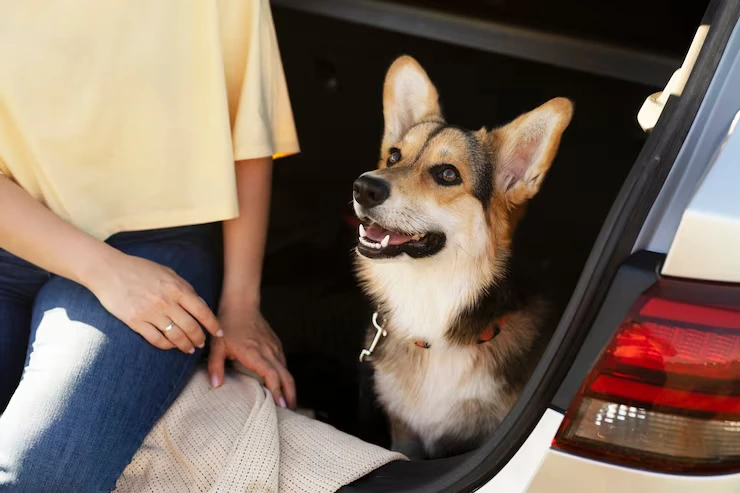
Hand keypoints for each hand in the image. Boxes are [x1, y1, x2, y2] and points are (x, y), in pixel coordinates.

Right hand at [88, 252, 222, 352]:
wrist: (109, 271)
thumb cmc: (140, 270)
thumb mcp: (167, 273)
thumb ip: (185, 288)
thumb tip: (201, 304)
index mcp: (176, 288)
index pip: (201, 311)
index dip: (212, 324)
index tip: (218, 333)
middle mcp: (166, 301)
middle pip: (190, 327)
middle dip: (199, 338)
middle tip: (202, 343)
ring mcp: (150, 313)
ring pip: (175, 336)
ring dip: (185, 345)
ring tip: (189, 348)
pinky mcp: (135, 322)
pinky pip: (156, 339)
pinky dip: (167, 345)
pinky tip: (171, 346)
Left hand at [208, 301, 295, 408]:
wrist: (241, 304)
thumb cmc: (228, 325)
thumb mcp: (216, 344)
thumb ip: (215, 365)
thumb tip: (216, 385)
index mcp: (255, 353)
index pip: (271, 375)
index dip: (277, 390)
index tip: (280, 405)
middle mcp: (268, 351)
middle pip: (286, 376)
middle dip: (290, 394)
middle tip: (290, 410)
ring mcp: (274, 347)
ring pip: (287, 370)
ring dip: (289, 386)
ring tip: (288, 402)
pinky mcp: (275, 344)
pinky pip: (283, 362)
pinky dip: (286, 375)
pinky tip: (283, 383)